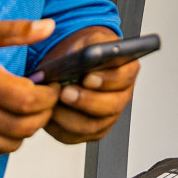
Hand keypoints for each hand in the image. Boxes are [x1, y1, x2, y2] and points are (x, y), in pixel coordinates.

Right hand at [0, 19, 59, 161]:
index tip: (51, 86)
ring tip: (23, 110)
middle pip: (28, 126)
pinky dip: (4, 141)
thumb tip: (49, 26)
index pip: (32, 101)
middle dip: (44, 113)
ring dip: (26, 128)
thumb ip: (16, 30)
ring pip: (13, 143)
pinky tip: (2, 122)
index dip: (50, 95)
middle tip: (43, 99)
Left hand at [41, 28, 140, 144]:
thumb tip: (88, 57)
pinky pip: (74, 136)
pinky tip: (49, 114)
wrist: (74, 67)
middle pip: (110, 106)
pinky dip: (58, 127)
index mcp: (127, 71)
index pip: (123, 78)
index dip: (106, 80)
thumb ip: (92, 45)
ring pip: (91, 126)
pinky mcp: (89, 132)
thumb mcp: (90, 41)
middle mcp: (122, 96)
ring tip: (53, 104)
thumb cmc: (84, 54)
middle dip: (86, 101)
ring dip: (69, 116)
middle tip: (66, 92)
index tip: (87, 77)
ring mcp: (107, 117)